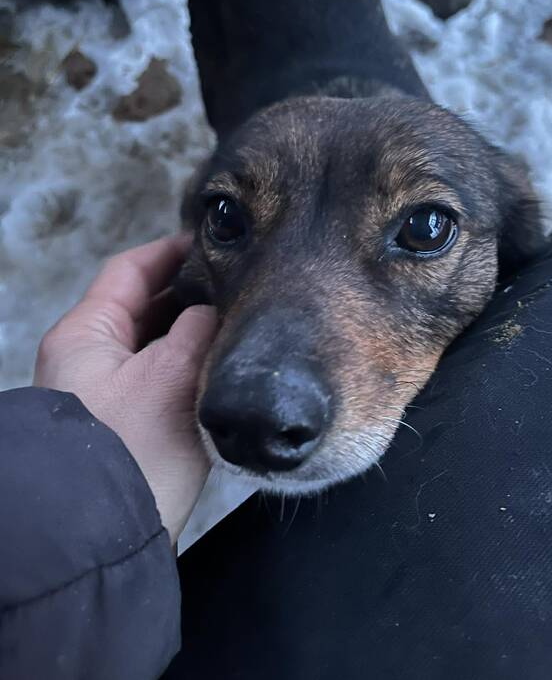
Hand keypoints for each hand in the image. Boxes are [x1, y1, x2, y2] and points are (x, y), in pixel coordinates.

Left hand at [33, 235, 216, 544]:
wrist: (107, 534)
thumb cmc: (132, 449)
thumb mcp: (172, 375)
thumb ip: (199, 329)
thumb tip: (215, 309)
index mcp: (86, 333)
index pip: (129, 271)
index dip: (172, 251)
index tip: (213, 244)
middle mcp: (89, 357)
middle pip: (143, 306)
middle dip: (190, 294)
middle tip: (237, 287)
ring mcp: (105, 391)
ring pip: (155, 343)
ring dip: (192, 333)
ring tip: (239, 324)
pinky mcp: (125, 422)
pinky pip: (160, 377)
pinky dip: (189, 367)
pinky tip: (224, 369)